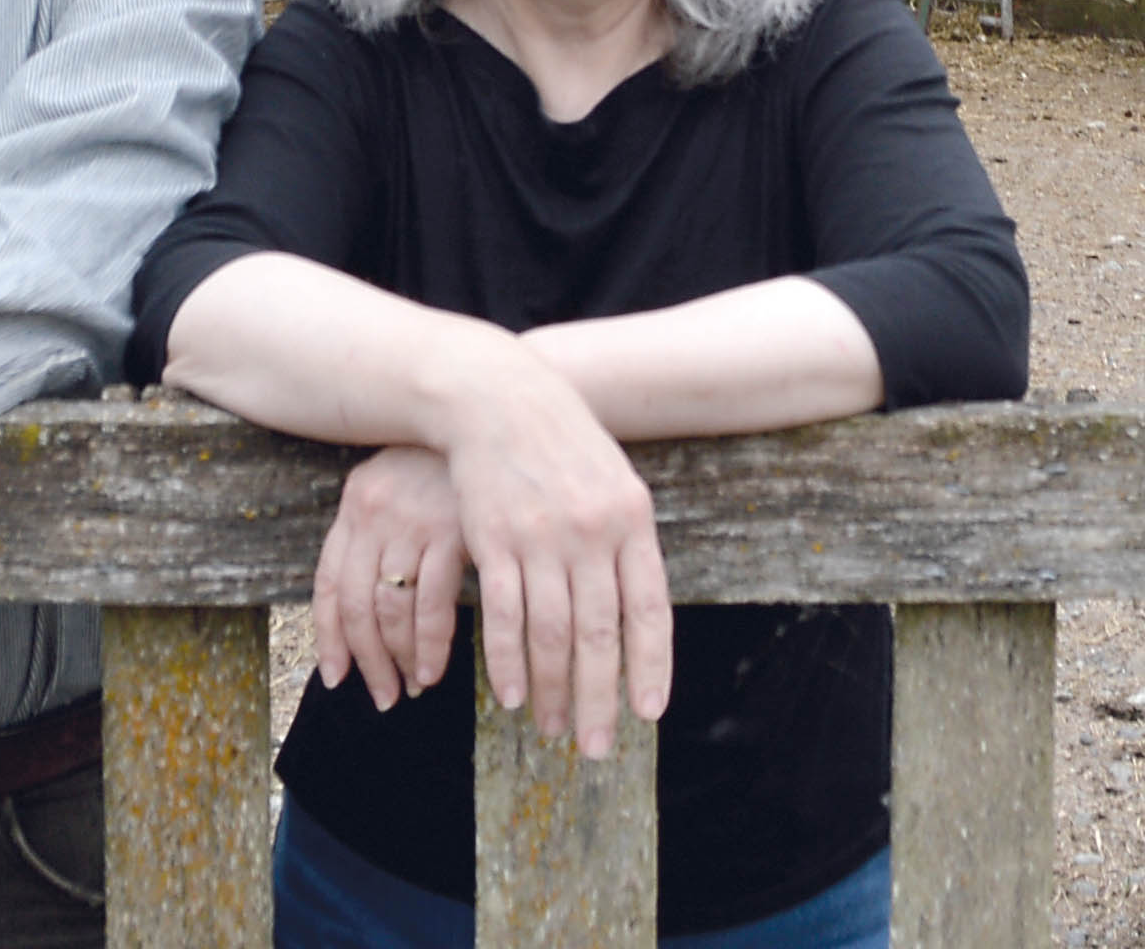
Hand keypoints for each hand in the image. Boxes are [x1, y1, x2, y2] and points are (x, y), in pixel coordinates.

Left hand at [311, 445, 466, 711]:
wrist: (499, 408)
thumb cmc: (456, 457)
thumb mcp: (405, 482)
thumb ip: (387, 529)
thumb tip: (377, 595)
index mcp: (357, 502)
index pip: (328, 582)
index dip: (328, 636)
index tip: (335, 675)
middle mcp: (374, 513)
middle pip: (354, 605)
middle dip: (363, 660)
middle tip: (379, 696)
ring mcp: (411, 522)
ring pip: (389, 611)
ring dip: (397, 661)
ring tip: (409, 689)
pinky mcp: (451, 531)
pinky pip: (430, 606)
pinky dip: (429, 647)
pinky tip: (434, 669)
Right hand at [428, 346, 673, 757]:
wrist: (501, 398)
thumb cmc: (564, 444)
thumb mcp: (615, 482)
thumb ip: (629, 543)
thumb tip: (639, 613)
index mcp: (632, 521)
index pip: (648, 610)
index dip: (649, 666)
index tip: (648, 713)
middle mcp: (592, 534)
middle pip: (599, 634)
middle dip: (598, 699)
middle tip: (596, 746)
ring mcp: (542, 537)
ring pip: (551, 633)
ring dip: (552, 690)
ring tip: (552, 728)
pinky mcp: (495, 540)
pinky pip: (503, 614)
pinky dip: (507, 660)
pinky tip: (511, 694)